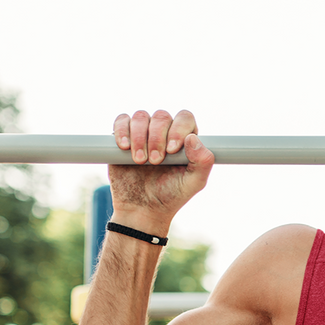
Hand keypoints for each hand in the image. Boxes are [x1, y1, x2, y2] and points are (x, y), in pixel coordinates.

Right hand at [109, 109, 214, 232]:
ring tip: (140, 161)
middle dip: (157, 137)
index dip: (179, 129)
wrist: (142, 208)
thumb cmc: (170, 195)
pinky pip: (121, 120)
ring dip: (140, 137)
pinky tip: (124, 147)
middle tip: (155, 161)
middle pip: (162, 116)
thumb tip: (192, 138)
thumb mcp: (193, 183)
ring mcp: (144, 132)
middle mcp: (165, 132)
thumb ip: (202, 162)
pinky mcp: (124, 136)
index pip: (185, 118)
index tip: (172, 150)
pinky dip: (122, 130)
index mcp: (185, 139)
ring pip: (141, 117)